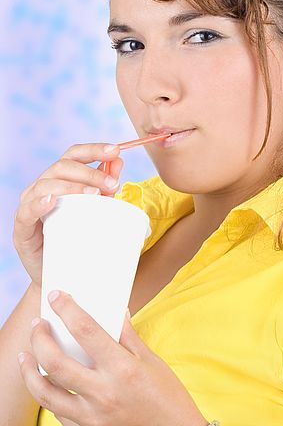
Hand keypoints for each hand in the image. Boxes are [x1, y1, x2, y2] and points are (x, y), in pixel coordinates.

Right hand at [13, 143, 122, 286]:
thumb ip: (105, 186)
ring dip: (72, 186)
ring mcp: (29, 206)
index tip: (116, 150)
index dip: (93, 149)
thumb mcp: (97, 209)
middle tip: (113, 184)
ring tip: (95, 194)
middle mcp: (42, 187)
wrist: (61, 276)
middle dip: (90, 171)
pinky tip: (53, 201)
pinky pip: (27, 211)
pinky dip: (40, 203)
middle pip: (62, 166)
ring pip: (46, 184)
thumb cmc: (78, 239)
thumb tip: (118, 162)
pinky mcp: (22, 228)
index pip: (73, 155)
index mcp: (60, 179)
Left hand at [18, 291, 208, 425]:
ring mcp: (92, 419)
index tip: (57, 297)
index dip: (68, 309)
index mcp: (123, 369)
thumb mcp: (153, 363)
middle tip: (38, 326)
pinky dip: (51, 396)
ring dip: (30, 371)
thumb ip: (129, 338)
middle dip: (40, 339)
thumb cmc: (170, 401)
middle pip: (55, 362)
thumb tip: (117, 314)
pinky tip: (50, 385)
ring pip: (46, 393)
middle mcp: (103, 394)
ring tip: (26, 356)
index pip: (86, 331)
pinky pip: (60, 414)